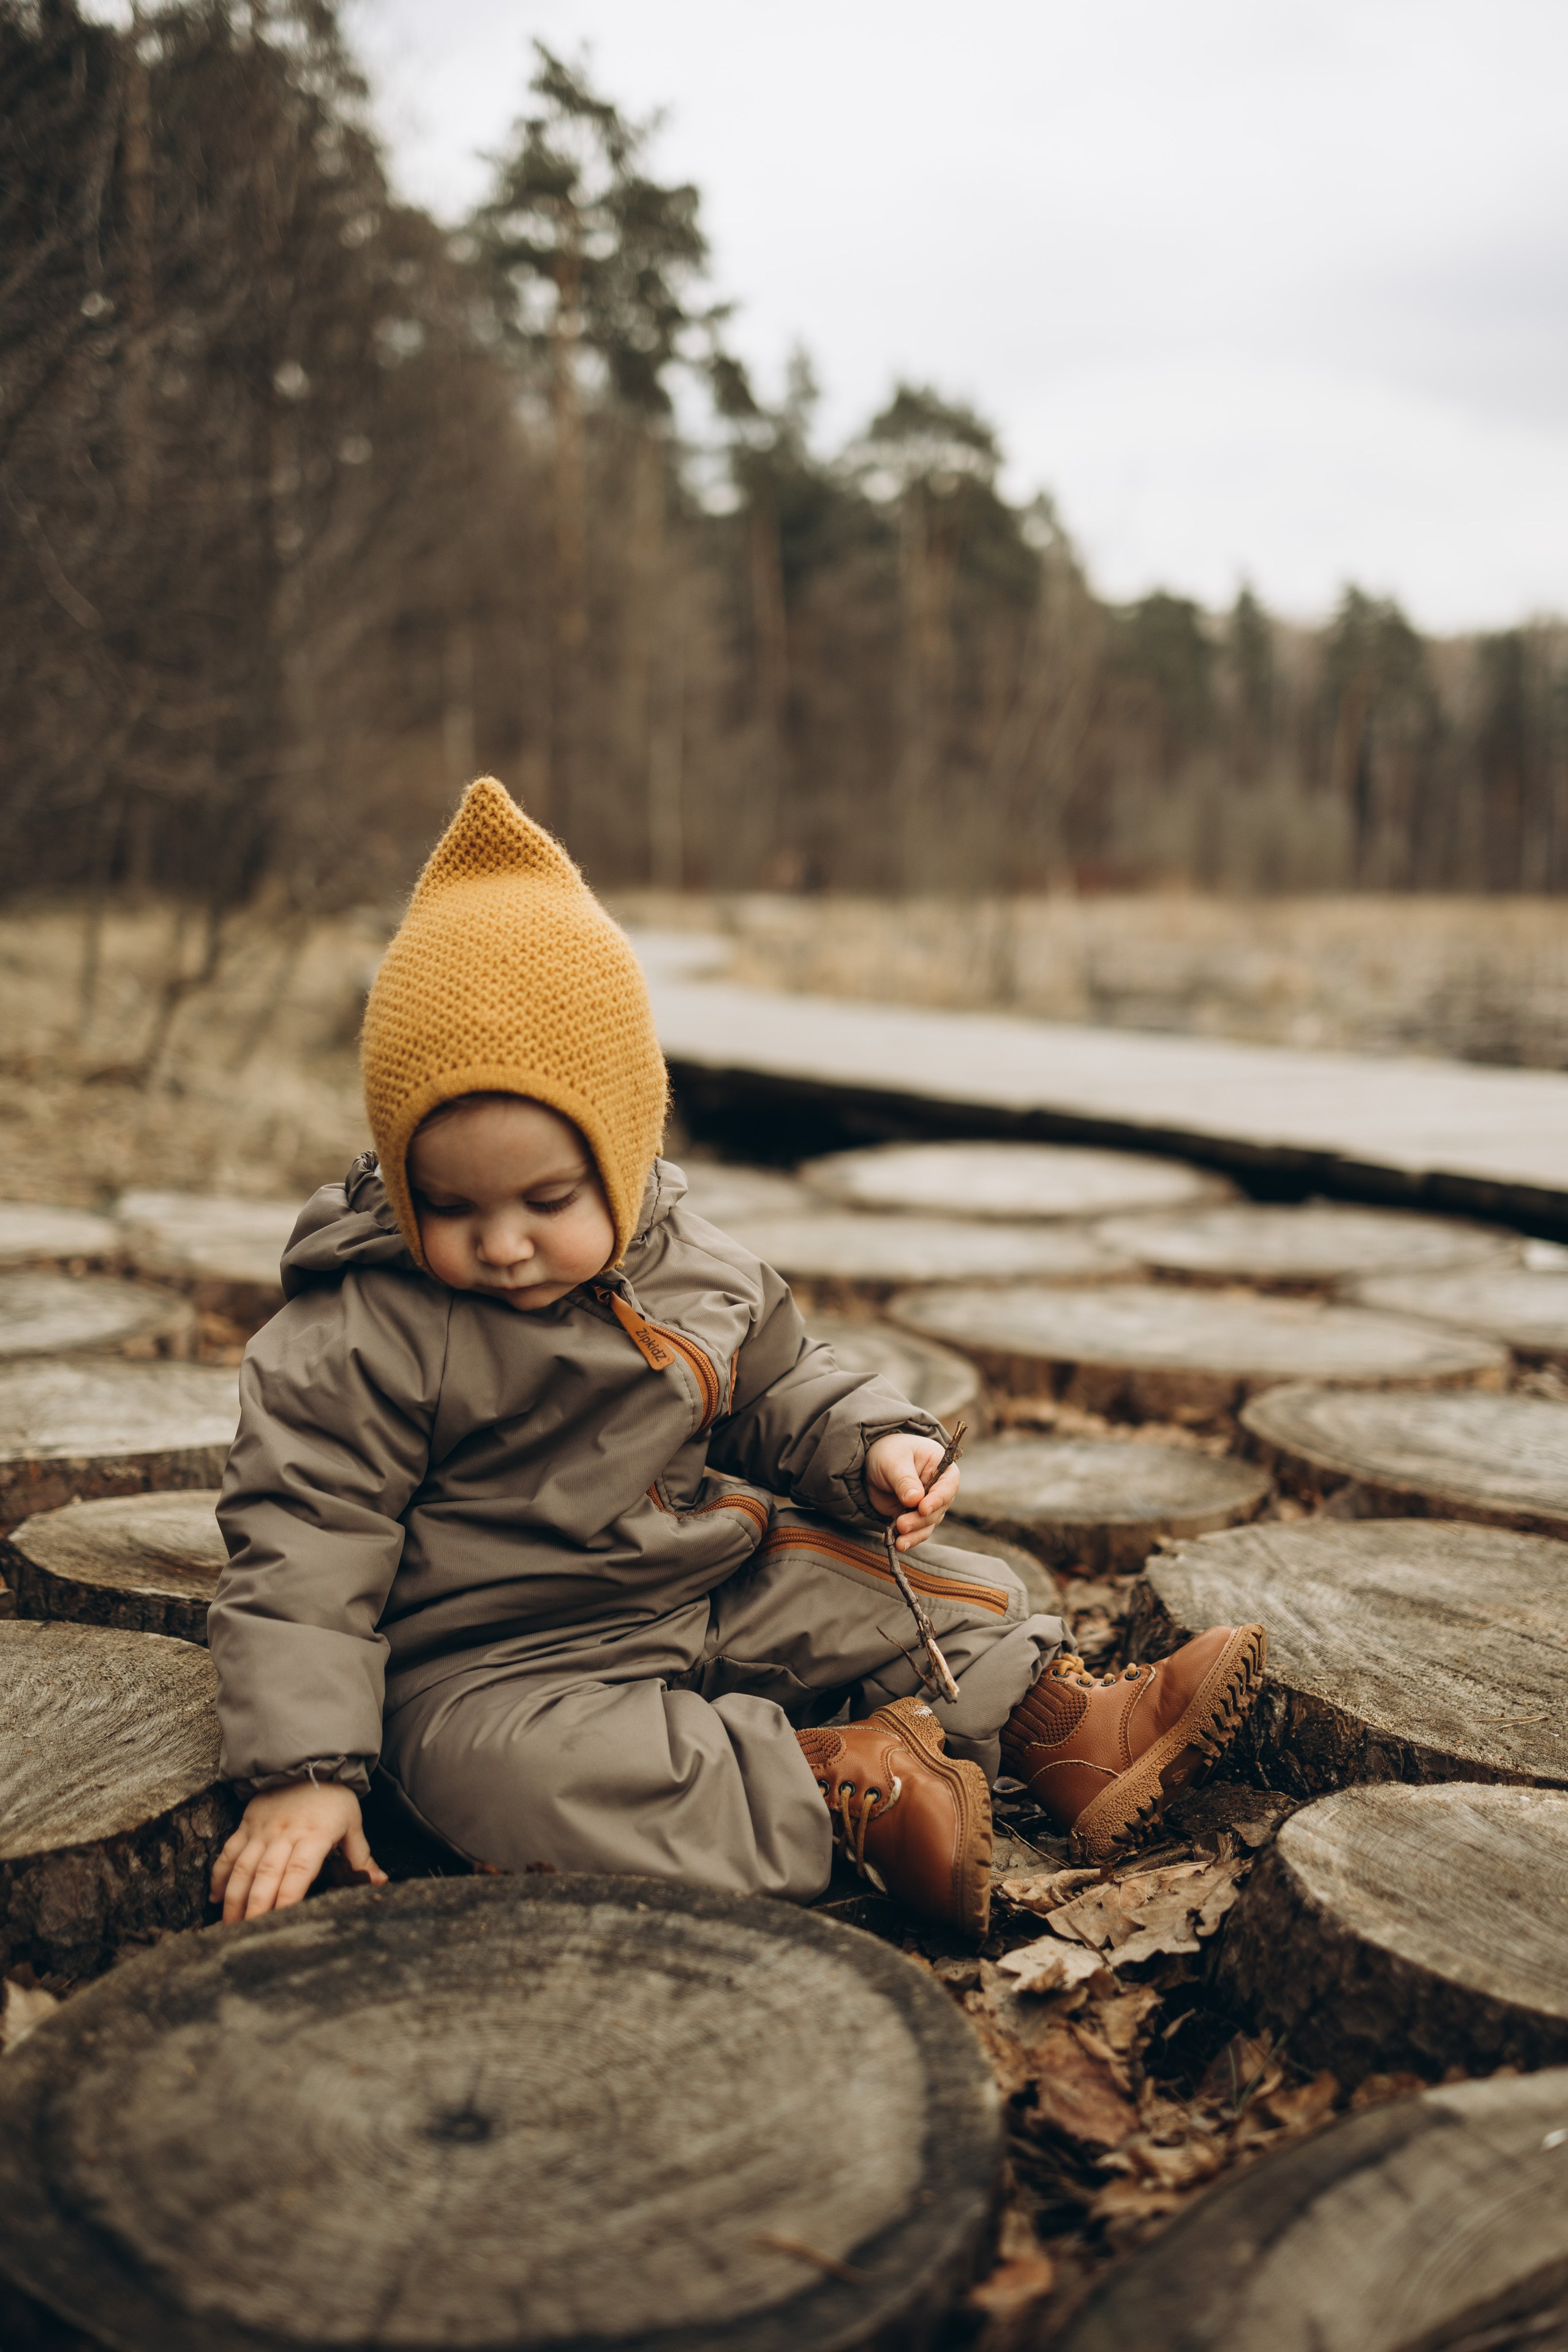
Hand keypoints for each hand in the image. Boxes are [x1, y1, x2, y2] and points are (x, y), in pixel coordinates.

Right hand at [210, 1781, 386, 1924]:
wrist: (309, 1761)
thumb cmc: (334, 1797)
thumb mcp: (352, 1824)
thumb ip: (360, 1857)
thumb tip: (379, 1882)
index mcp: (314, 1836)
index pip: (299, 1872)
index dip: (288, 1897)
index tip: (280, 1921)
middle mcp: (285, 1835)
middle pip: (266, 1875)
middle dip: (255, 1907)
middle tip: (245, 1936)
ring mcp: (262, 1830)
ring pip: (244, 1867)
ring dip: (234, 1897)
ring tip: (229, 1925)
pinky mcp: (247, 1824)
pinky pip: (229, 1852)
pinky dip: (220, 1874)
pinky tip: (215, 1897)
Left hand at [865, 1432, 960, 1551]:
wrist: (873, 1462)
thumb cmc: (889, 1452)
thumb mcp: (894, 1461)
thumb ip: (904, 1479)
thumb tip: (915, 1500)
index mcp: (941, 1467)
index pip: (948, 1485)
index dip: (938, 1499)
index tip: (923, 1508)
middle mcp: (939, 1489)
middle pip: (938, 1510)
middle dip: (921, 1520)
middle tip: (902, 1524)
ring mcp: (927, 1505)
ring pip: (927, 1525)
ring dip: (914, 1534)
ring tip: (899, 1541)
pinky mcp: (913, 1517)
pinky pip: (914, 1532)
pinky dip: (905, 1539)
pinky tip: (894, 1543)